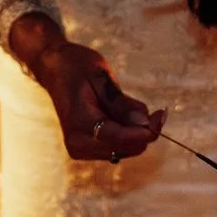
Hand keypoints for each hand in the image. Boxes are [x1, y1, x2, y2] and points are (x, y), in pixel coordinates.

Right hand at [9, 15, 162, 161]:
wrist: (54, 69)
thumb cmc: (76, 66)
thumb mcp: (100, 76)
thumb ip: (121, 103)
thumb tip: (145, 123)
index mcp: (79, 123)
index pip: (118, 138)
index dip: (144, 131)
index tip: (162, 116)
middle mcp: (78, 143)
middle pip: (125, 147)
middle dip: (143, 130)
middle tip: (156, 109)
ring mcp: (81, 149)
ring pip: (125, 149)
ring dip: (136, 130)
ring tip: (126, 103)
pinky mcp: (88, 149)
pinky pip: (119, 146)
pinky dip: (128, 132)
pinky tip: (121, 112)